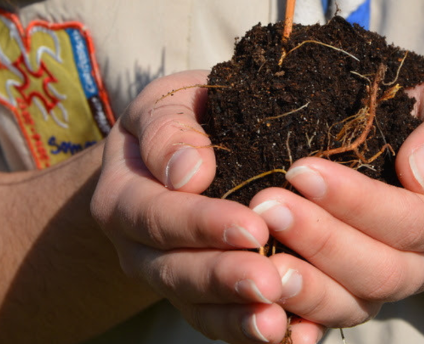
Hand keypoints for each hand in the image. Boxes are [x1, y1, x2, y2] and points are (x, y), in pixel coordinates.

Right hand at [91, 71, 322, 343]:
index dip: (202, 225)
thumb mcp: (164, 103)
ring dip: (239, 319)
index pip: (157, 216)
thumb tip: (188, 172)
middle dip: (224, 279)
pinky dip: (255, 334)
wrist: (179, 154)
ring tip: (278, 323)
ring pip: (200, 309)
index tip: (252, 228)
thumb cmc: (181, 120)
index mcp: (125, 198)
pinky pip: (225, 325)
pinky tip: (298, 337)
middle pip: (176, 272)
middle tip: (269, 282)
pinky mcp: (205, 300)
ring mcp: (172, 280)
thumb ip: (169, 128)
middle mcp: (141, 250)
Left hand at [248, 72, 423, 327]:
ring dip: (306, 285)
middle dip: (322, 241)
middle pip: (382, 272)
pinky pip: (329, 316)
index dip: (358, 202)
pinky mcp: (356, 295)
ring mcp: (392, 285)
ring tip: (262, 260)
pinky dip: (298, 316)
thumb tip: (420, 172)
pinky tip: (264, 301)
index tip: (302, 170)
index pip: (413, 221)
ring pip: (354, 304)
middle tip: (268, 207)